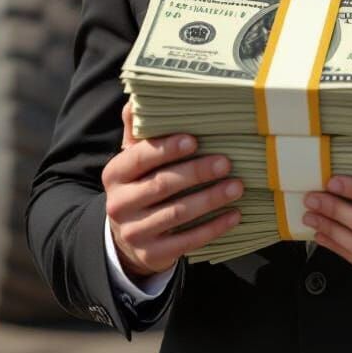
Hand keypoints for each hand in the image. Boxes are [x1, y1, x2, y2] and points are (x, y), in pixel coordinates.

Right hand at [101, 101, 243, 281]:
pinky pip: (187, 241)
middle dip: (196, 172)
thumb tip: (136, 98)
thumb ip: (138, 132)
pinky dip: (213, 228)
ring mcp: (134, 232)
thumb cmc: (139, 185)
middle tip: (225, 162)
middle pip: (161, 186)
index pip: (139, 158)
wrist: (126, 238)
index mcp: (114, 174)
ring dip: (210, 199)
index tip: (194, 140)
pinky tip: (234, 215)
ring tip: (237, 186)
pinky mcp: (152, 254)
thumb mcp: (133, 159)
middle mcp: (119, 204)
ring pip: (177, 214)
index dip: (166, 149)